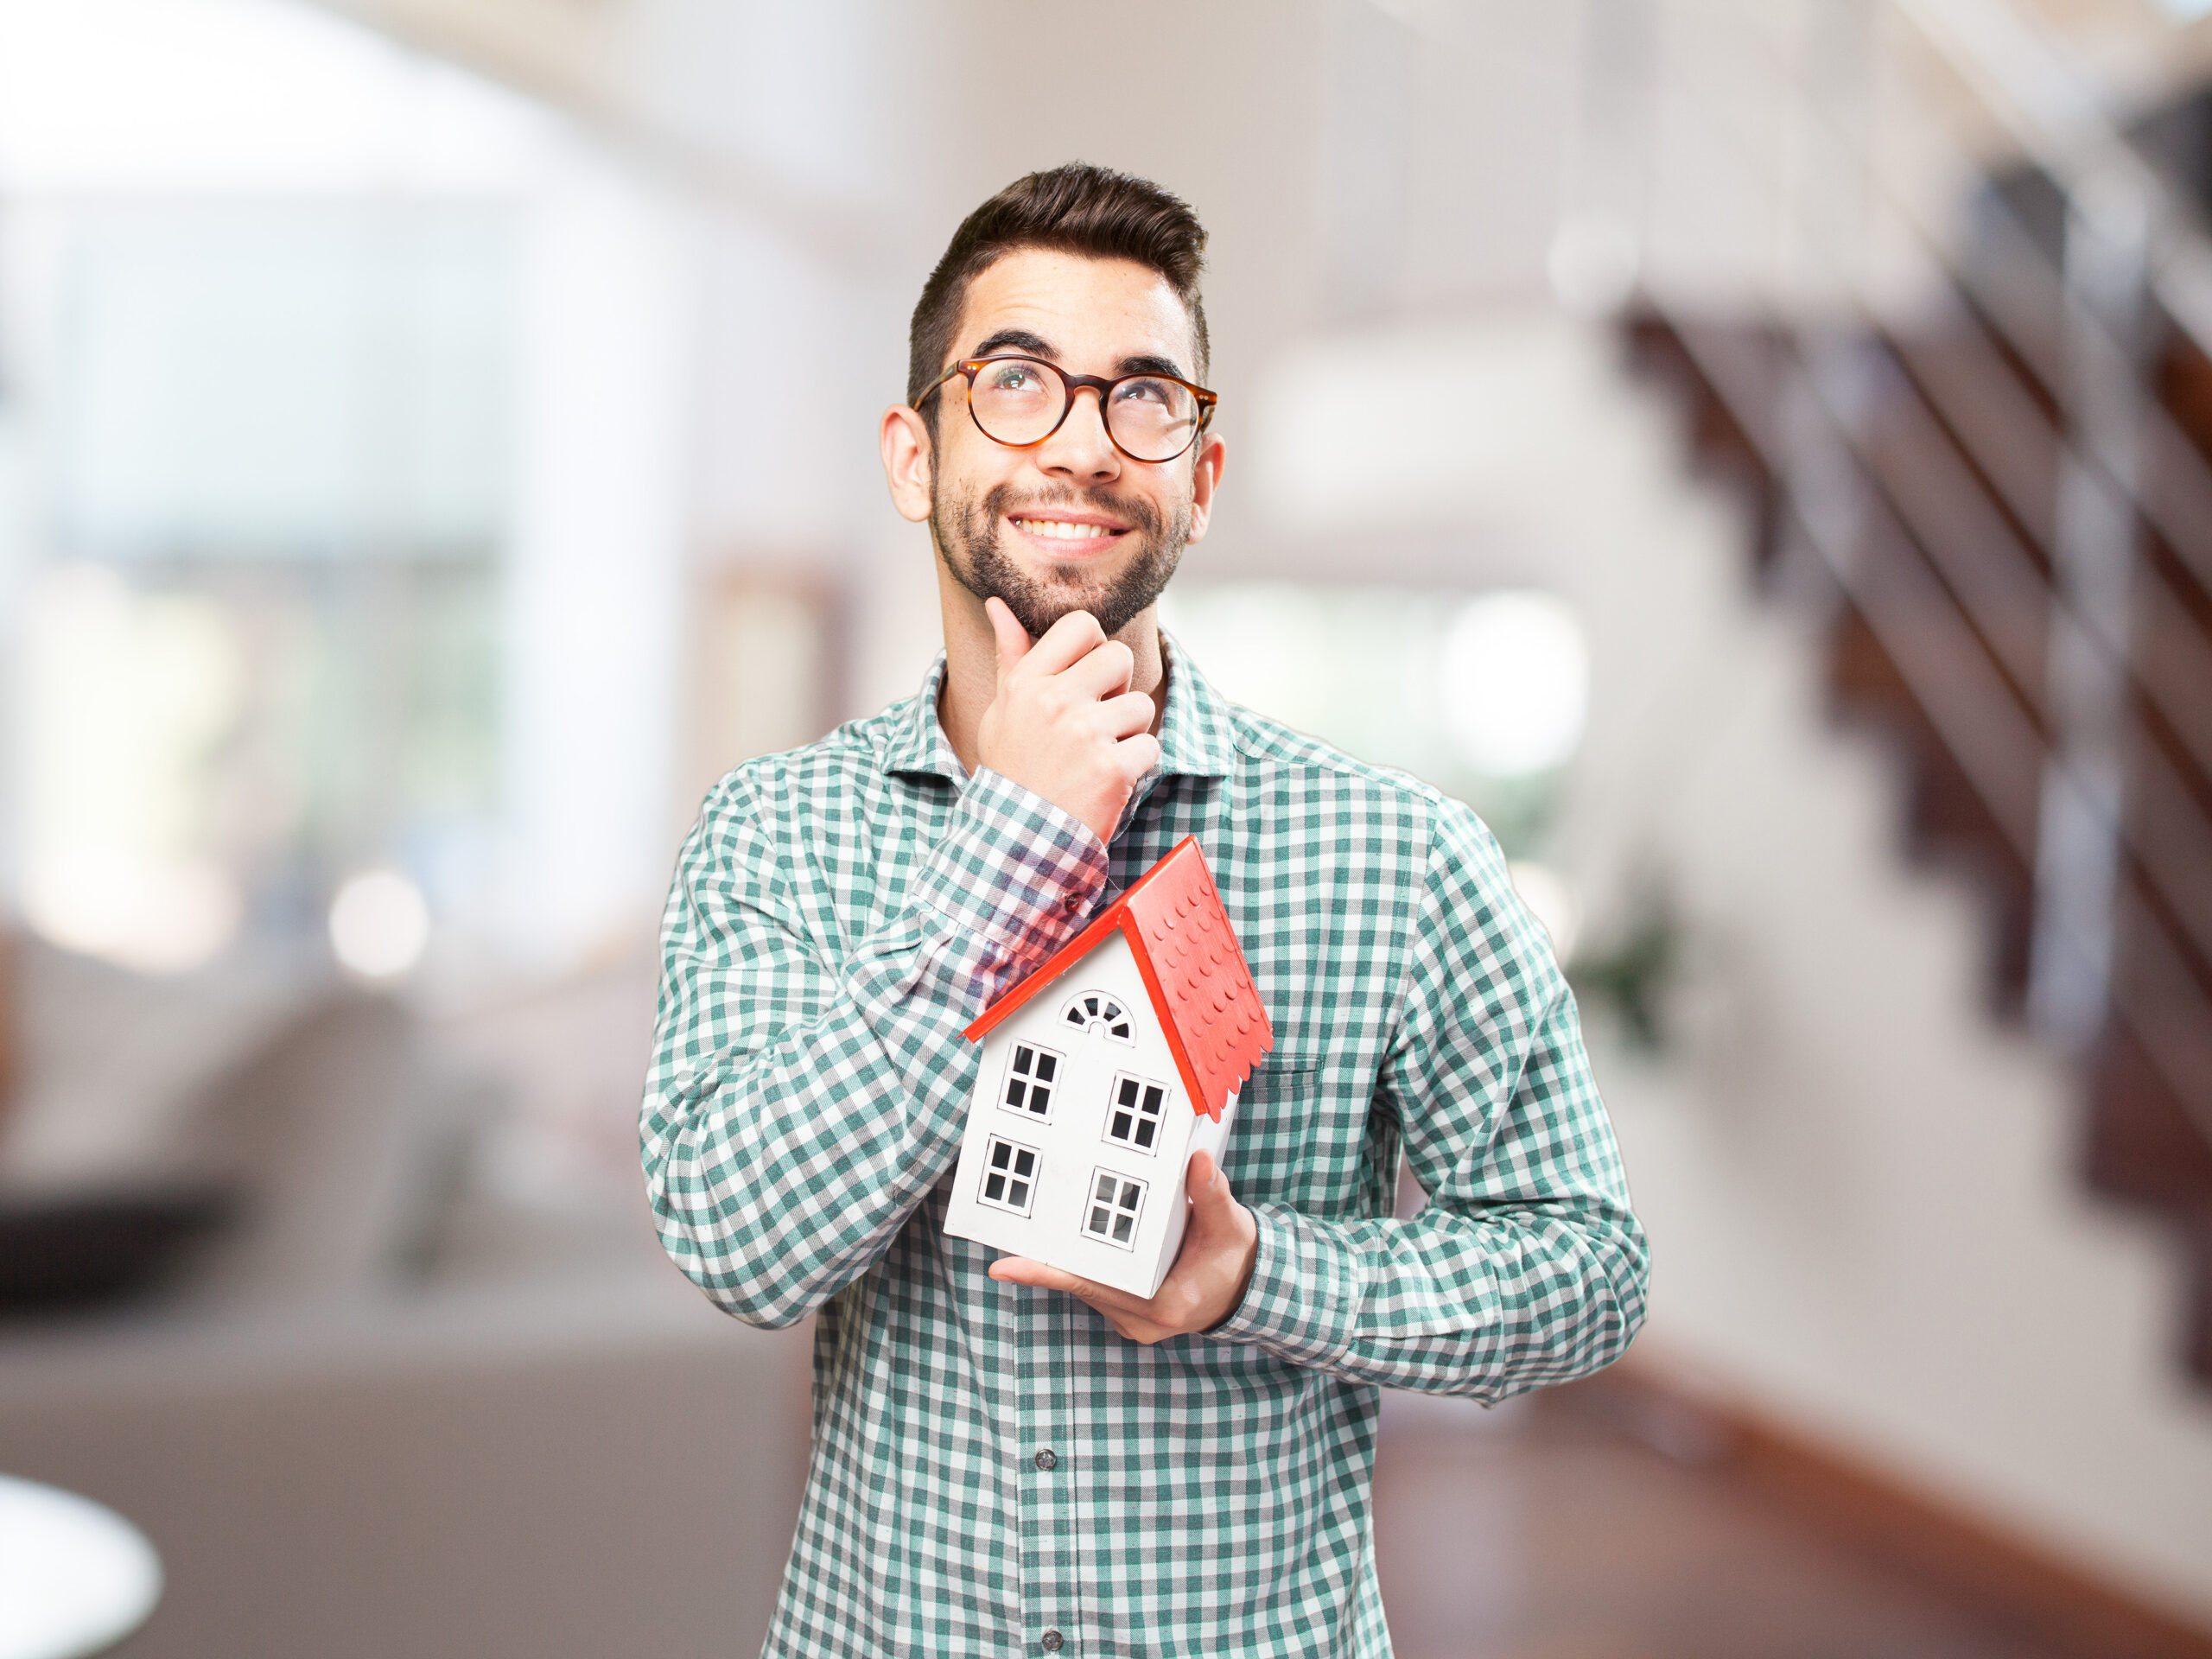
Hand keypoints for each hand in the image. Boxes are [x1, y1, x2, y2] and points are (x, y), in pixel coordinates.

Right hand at [974, 599, 1159, 845]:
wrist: (1017, 841)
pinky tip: (1108, 780)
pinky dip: (1137, 766)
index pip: (1081, 625)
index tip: (1086, 676)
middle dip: (1117, 688)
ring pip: (1140, 705)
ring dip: (1129, 732)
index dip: (1094, 647)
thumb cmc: (1012, 772)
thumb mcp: (1001, 712)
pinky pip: (1150, 746)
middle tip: (1097, 720)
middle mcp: (1056, 701)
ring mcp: (1085, 734)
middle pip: (1119, 657)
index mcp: (1028, 682)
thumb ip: (1011, 656)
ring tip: (1098, 756)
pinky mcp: (1112, 768)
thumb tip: (999, 605)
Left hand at [987, 1150, 1257, 1343]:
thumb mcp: (1230, 1225)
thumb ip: (1211, 1195)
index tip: (1005, 1266)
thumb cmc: (1235, 1256)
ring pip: (1085, 1286)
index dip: (1049, 1274)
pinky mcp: (1127, 1312)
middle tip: (1001, 1227)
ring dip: (1062, 1260)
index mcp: (1165, 1305)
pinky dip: (1080, 1264)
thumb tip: (1197, 1162)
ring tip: (1027, 1223)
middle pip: (1080, 1285)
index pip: (1095, 1286)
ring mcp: (1131, 1320)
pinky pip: (1093, 1287)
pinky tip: (1063, 1238)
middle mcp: (1141, 1320)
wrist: (1247, 1286)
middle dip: (1043, 1258)